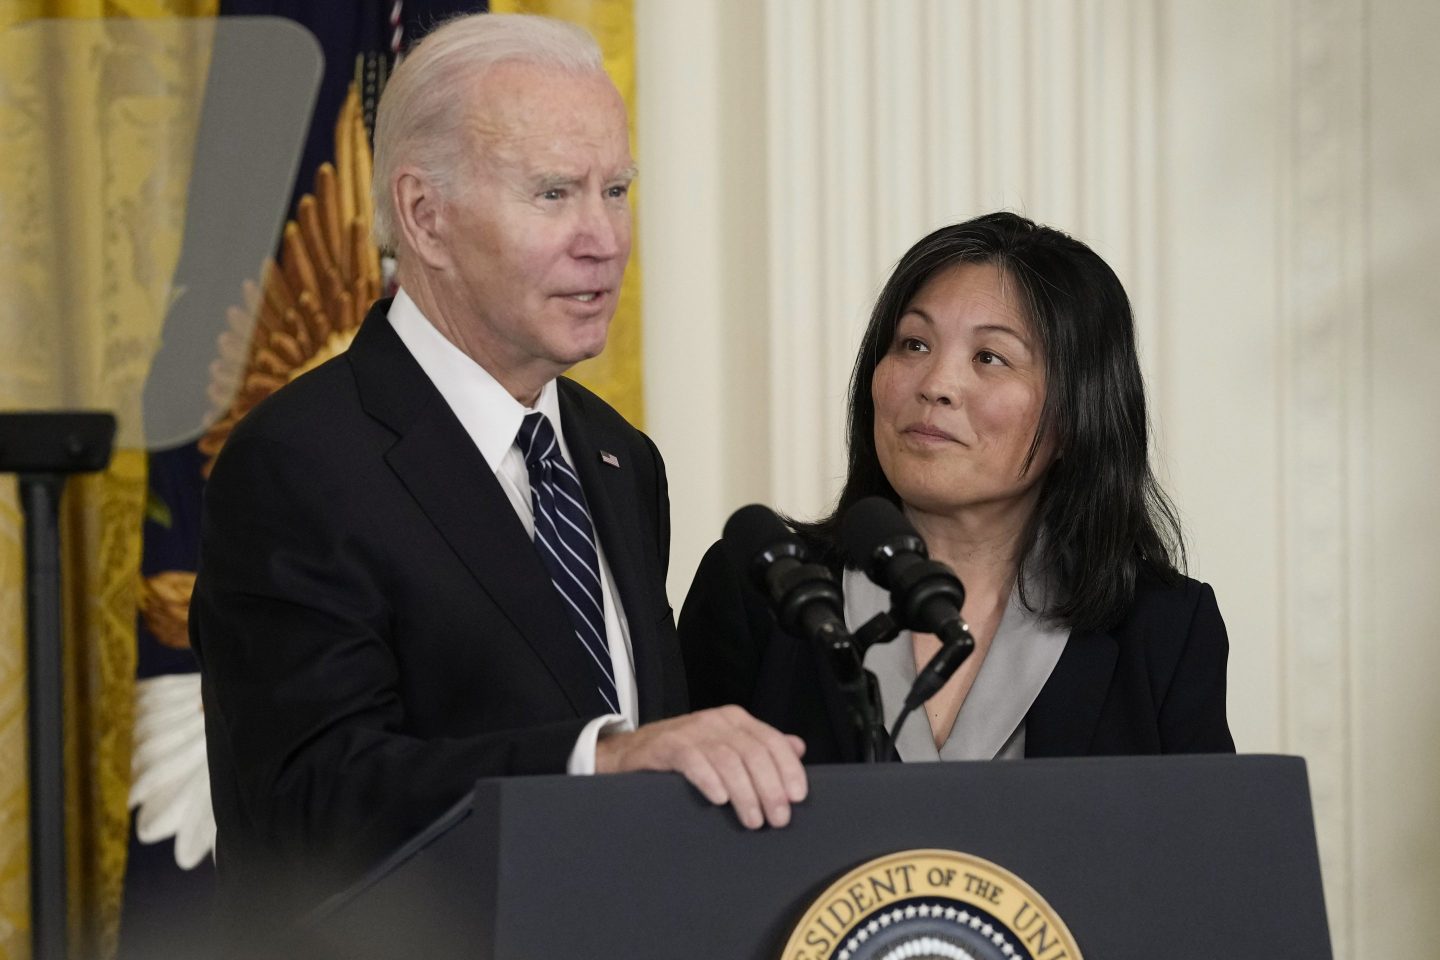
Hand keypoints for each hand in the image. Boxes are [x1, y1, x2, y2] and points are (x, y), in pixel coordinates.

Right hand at [595, 705, 806, 829]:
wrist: (630, 753)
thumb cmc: (685, 755)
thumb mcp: (725, 746)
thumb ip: (760, 747)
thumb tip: (798, 748)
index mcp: (736, 720)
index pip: (772, 741)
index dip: (788, 769)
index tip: (798, 797)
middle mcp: (716, 721)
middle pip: (753, 753)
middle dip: (770, 788)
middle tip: (778, 819)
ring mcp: (691, 731)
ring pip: (728, 760)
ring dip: (745, 793)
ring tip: (753, 820)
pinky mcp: (667, 745)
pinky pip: (693, 760)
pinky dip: (709, 780)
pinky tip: (719, 799)